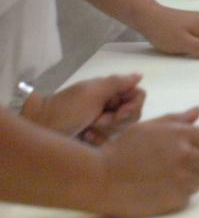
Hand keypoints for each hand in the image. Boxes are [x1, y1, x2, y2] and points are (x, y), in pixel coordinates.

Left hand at [24, 74, 144, 142]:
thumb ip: (118, 83)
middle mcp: (110, 105)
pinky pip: (110, 142)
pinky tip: (85, 138)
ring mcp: (104, 122)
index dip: (133, 106)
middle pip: (133, 114)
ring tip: (88, 130)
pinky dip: (98, 141)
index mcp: (110, 91)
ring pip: (123, 129)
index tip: (119, 113)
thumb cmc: (66, 109)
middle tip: (97, 122)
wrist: (40, 129)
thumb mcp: (92, 93)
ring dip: (105, 131)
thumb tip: (140, 75)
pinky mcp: (97, 138)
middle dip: (117, 120)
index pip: (138, 95)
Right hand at [92, 108, 198, 216]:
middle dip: (192, 164)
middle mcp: (186, 155)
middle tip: (168, 167)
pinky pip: (186, 198)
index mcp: (181, 135)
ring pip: (197, 181)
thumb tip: (198, 110)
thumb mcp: (148, 128)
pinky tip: (156, 191)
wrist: (100, 178)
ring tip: (160, 179)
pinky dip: (175, 196)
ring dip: (184, 181)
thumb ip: (176, 120)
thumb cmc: (120, 150)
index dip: (191, 145)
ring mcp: (183, 179)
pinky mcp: (176, 199)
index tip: (176, 151)